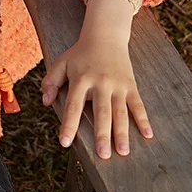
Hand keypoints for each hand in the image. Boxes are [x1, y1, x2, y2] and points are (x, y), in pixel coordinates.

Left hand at [41, 31, 152, 159]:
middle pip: (101, 112)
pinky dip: (143, 120)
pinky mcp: (131, 85)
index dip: (68, 125)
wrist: (105, 36)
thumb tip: (44, 101)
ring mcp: (117, 85)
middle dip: (102, 134)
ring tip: (123, 152)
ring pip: (120, 112)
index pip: (73, 106)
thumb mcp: (62, 63)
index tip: (65, 143)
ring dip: (123, 132)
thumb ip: (51, 81)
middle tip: (103, 156)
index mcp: (80, 79)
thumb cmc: (80, 53)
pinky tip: (147, 135)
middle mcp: (100, 83)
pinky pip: (138, 105)